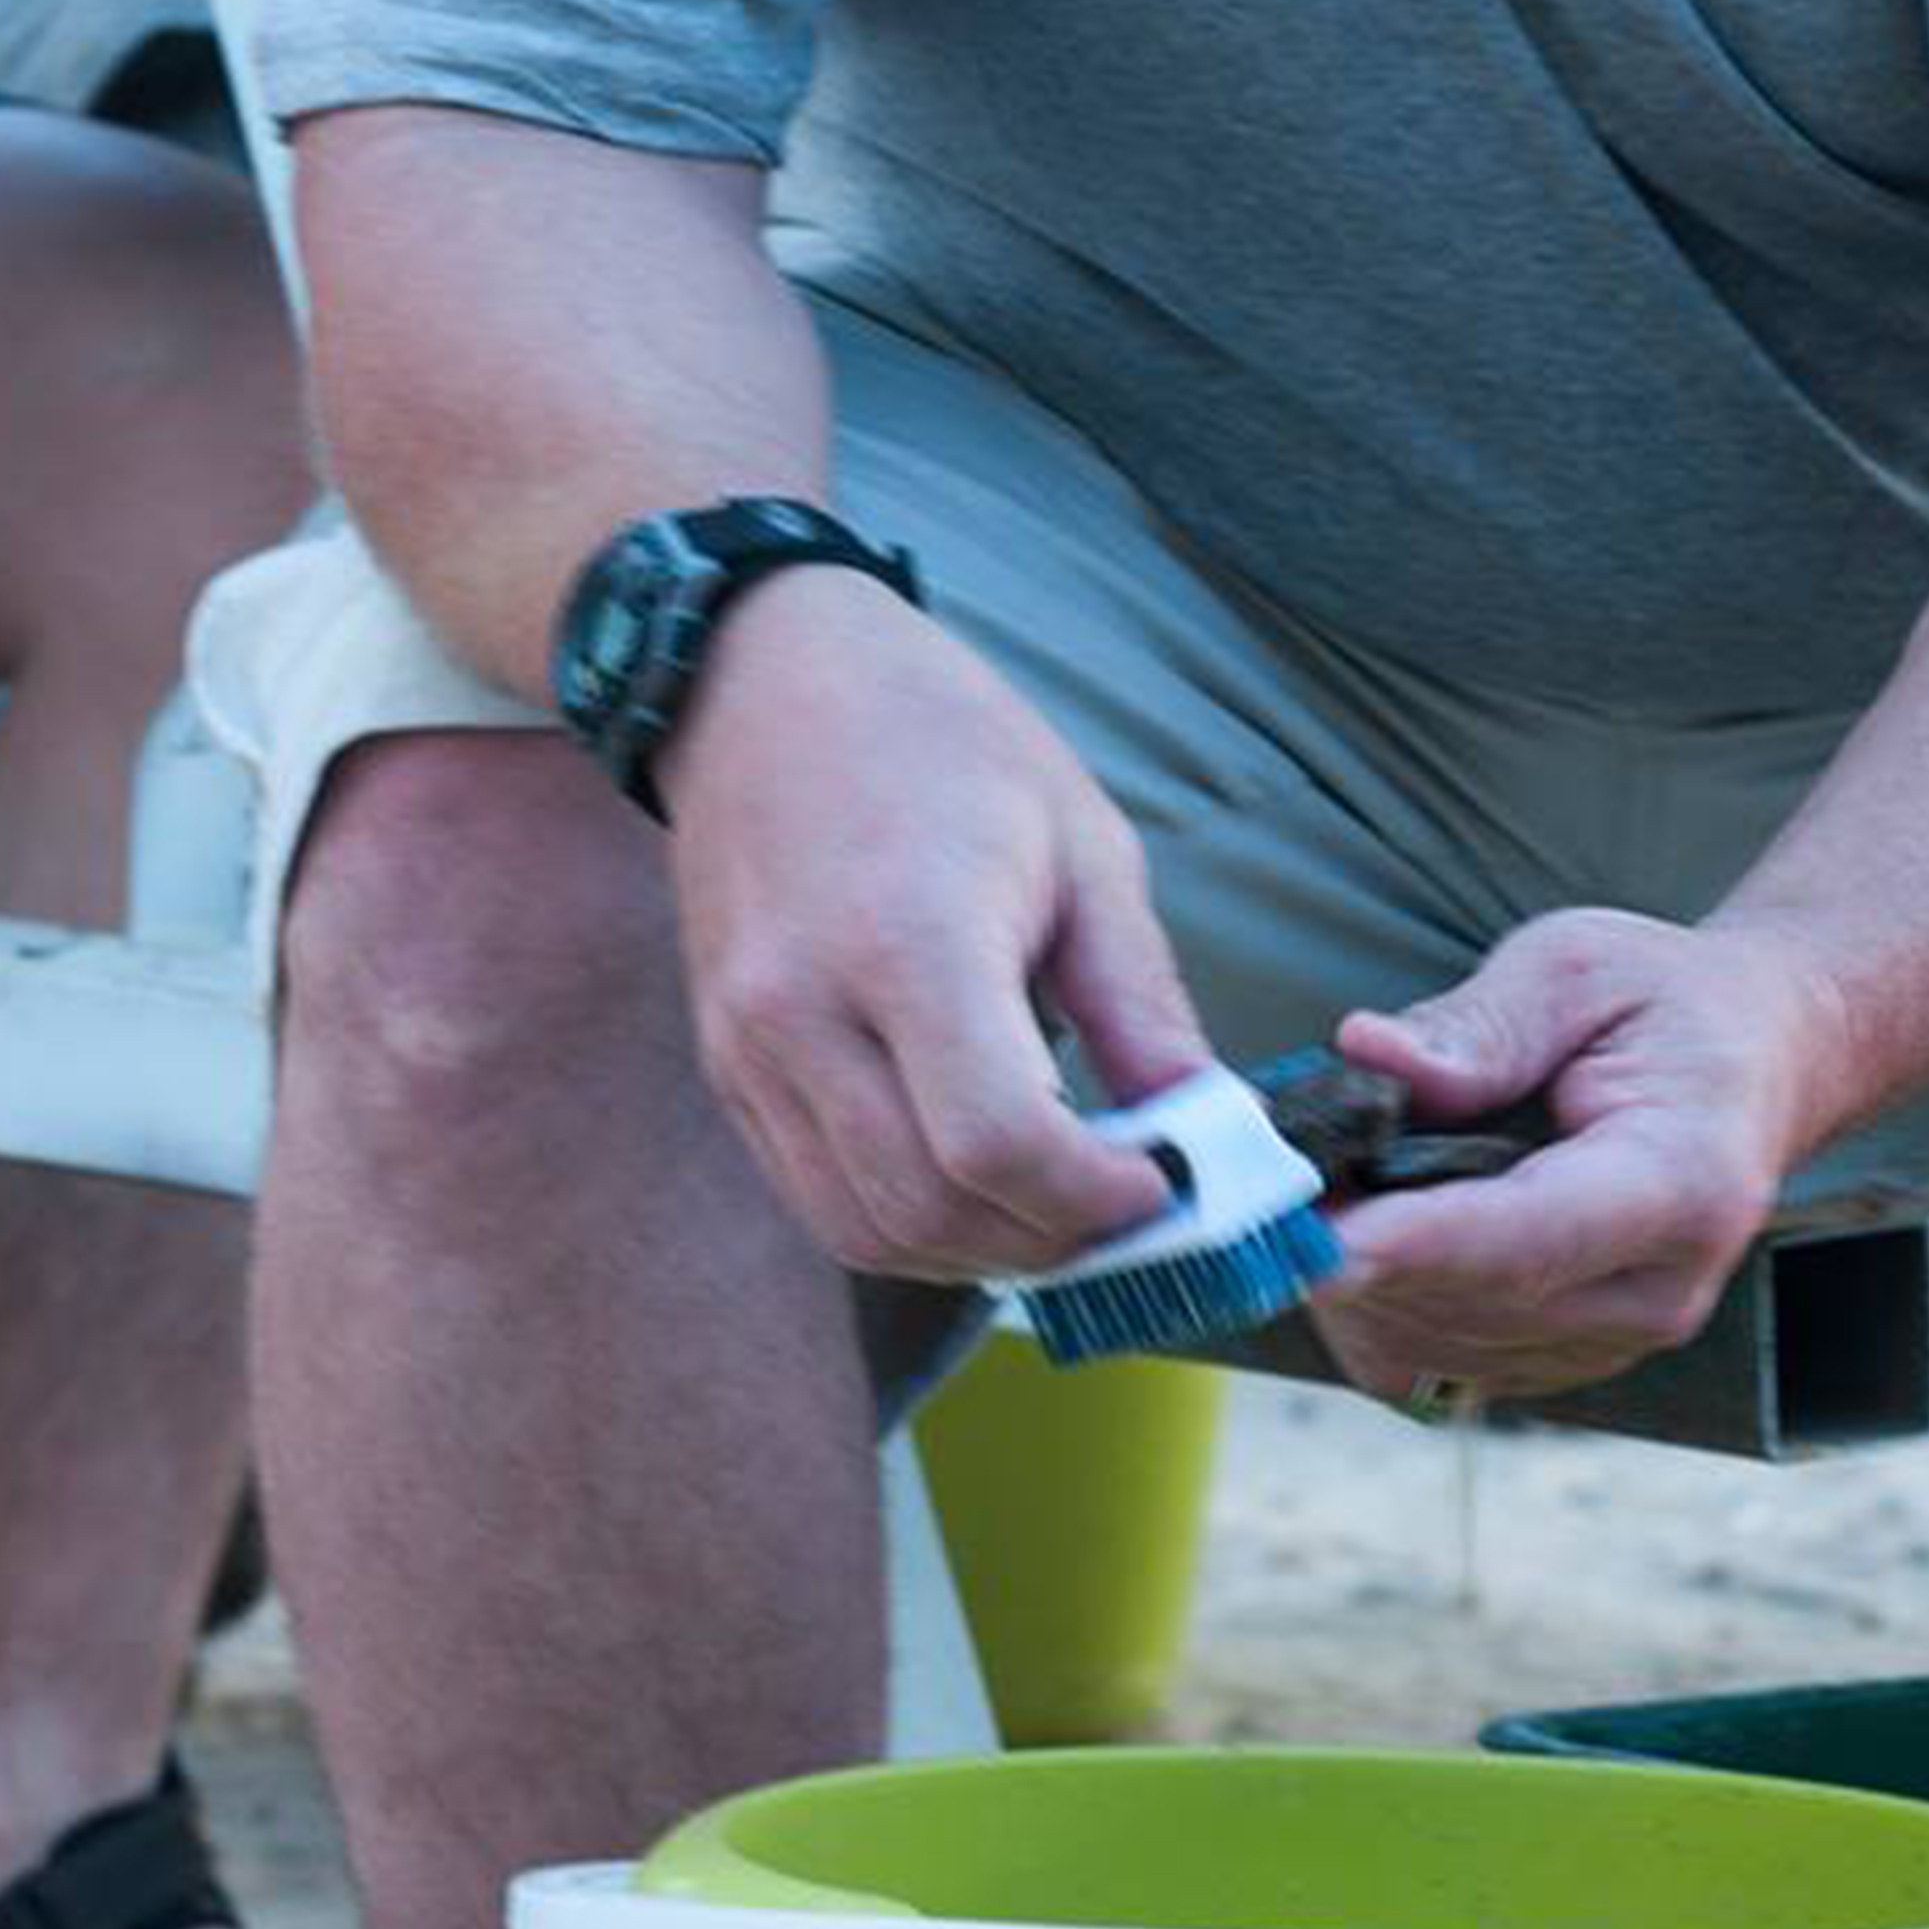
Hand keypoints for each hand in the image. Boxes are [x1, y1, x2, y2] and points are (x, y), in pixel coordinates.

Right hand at [662, 564, 1211, 1280]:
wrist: (763, 679)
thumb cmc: (939, 738)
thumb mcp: (1079, 841)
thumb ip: (1137, 998)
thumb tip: (1204, 1127)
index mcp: (906, 939)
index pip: (997, 1141)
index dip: (1095, 1196)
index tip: (1161, 1180)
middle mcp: (802, 1010)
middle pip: (930, 1206)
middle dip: (1048, 1238)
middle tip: (1126, 1209)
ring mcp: (747, 1046)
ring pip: (864, 1229)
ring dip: (976, 1249)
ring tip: (1057, 1205)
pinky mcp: (724, 1065)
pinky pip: (814, 1195)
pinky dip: (904, 1220)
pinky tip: (974, 1179)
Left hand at [1313, 908, 1844, 1406]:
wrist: (1752, 1062)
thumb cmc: (1661, 1004)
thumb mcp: (1576, 967)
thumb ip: (1477, 1025)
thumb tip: (1366, 1055)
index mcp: (1685, 1181)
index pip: (1537, 1234)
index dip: (1422, 1243)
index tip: (1323, 1238)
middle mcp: (1660, 1288)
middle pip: (1476, 1300)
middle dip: (1359, 1247)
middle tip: (1277, 1170)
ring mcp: (1617, 1340)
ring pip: (1440, 1344)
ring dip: (1358, 1281)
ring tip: (1327, 1182)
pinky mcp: (1568, 1360)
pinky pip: (1438, 1365)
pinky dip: (1376, 1309)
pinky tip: (1364, 1232)